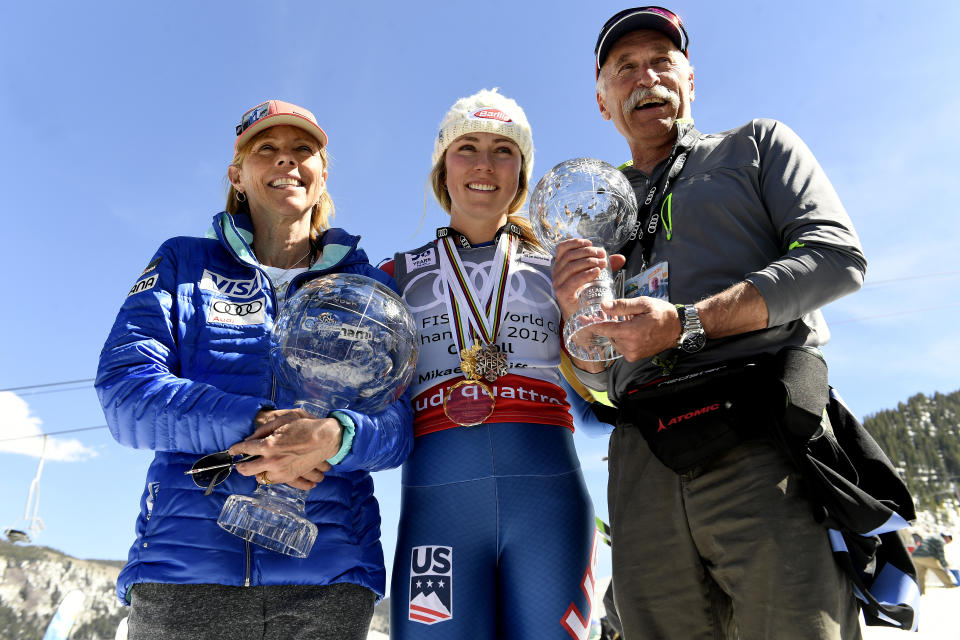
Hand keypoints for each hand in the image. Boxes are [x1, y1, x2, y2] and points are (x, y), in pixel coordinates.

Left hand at [228, 408, 342, 490]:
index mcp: (268, 445)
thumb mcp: (282, 420)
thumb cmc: (304, 426)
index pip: (244, 449)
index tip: (233, 450)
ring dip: (255, 471)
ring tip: (257, 465)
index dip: (235, 449)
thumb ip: (263, 430)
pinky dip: (268, 475)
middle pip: (246, 469)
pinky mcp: (289, 477)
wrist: (325, 439)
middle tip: (240, 462)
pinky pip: (271, 481)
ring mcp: (281, 471)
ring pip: (258, 478)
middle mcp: (272, 461)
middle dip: (240, 465)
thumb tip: (249, 440)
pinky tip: (269, 468)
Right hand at [552, 239, 625, 319]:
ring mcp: (558, 283)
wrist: (580, 315)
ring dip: (589, 262)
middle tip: (602, 255)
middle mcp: (557, 273)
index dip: (575, 242)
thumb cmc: (585, 293)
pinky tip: (596, 272)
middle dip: (587, 252)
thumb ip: (605, 266)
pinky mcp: (562, 293)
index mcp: (561, 265)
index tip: (590, 243)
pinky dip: (586, 274)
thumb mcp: (595, 276)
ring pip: (571, 266)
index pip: (562, 248)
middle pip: (570, 255)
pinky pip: (573, 281)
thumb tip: (621, 258)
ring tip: (602, 263)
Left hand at [592, 297, 681, 361]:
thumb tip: (603, 306)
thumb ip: (622, 306)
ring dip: (616, 331)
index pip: (604, 329)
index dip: (592, 323)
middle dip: (608, 324)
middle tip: (611, 313)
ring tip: (628, 321)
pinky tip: (631, 329)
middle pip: (609, 334)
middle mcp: (630, 346)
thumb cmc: (662, 314)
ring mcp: (632, 353)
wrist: (678, 328)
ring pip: (615, 340)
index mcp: (630, 332)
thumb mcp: (642, 304)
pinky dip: (623, 337)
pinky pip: (622, 346)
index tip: (582, 319)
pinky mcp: (634, 356)